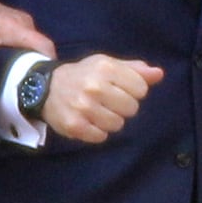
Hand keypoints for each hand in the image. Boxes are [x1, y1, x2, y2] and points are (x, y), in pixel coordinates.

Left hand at [0, 0, 53, 99]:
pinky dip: (21, 48)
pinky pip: (23, 36)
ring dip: (29, 56)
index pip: (46, 46)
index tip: (46, 80)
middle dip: (38, 63)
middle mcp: (23, 21)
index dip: (49, 63)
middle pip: (40, 45)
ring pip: (31, 41)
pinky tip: (13, 62)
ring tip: (23, 76)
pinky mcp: (10, 19)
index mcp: (19, 27)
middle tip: (32, 82)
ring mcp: (17, 18)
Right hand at [44, 54, 161, 144]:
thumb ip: (135, 69)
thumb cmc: (83, 75)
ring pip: (117, 124)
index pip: (141, 89)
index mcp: (105, 68)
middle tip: (107, 102)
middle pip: (131, 108)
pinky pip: (101, 137)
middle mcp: (94, 87)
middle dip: (123, 107)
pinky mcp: (74, 126)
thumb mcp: (108, 65)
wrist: (42, 87)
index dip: (133, 91)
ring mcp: (83, 107)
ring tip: (97, 112)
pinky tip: (88, 122)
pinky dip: (97, 132)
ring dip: (110, 121)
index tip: (119, 89)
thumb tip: (159, 74)